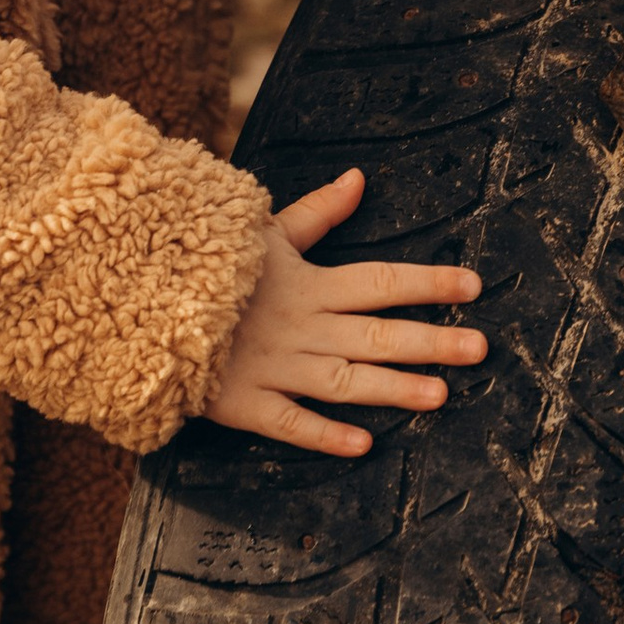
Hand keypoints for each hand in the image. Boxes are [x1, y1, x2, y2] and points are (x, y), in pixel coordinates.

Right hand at [210, 168, 485, 455]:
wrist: (144, 300)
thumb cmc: (207, 267)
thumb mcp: (261, 231)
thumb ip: (317, 213)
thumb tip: (358, 179)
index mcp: (309, 284)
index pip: (380, 280)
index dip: (428, 282)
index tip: (473, 286)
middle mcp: (301, 327)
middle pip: (376, 333)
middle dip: (430, 340)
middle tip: (480, 349)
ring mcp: (274, 366)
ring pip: (345, 380)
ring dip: (393, 388)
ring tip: (440, 395)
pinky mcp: (243, 401)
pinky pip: (288, 422)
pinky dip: (323, 434)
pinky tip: (363, 443)